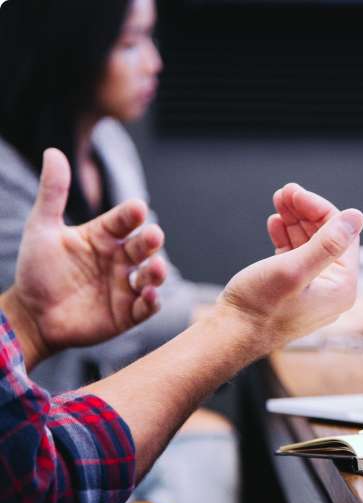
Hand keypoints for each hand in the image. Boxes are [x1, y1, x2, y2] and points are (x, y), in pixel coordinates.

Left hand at [4, 149, 166, 366]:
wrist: (30, 316)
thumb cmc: (37, 271)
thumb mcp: (41, 229)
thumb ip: (52, 193)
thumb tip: (53, 152)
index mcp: (104, 236)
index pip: (124, 220)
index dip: (132, 215)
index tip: (137, 209)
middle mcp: (119, 259)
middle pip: (143, 246)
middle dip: (151, 241)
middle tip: (153, 236)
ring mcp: (125, 286)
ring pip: (151, 275)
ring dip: (157, 272)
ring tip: (155, 269)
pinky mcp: (127, 313)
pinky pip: (146, 307)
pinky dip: (152, 301)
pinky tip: (150, 295)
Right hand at [218, 184, 362, 350]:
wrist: (230, 335)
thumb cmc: (259, 308)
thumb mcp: (294, 270)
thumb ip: (327, 244)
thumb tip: (356, 217)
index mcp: (342, 287)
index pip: (342, 234)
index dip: (319, 209)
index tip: (295, 192)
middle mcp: (332, 290)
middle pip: (326, 237)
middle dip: (305, 212)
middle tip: (284, 192)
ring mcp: (313, 290)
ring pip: (310, 244)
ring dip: (295, 221)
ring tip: (278, 202)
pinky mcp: (294, 290)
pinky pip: (296, 256)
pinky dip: (287, 237)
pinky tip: (275, 224)